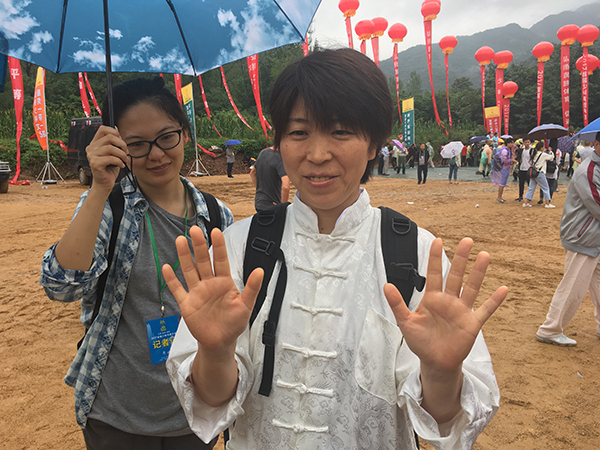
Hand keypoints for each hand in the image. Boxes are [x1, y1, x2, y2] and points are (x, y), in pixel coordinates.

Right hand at [86, 125, 128, 193]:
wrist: (105, 183)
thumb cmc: (109, 168)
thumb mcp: (114, 153)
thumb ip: (114, 143)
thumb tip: (118, 131)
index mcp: (95, 143)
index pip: (103, 129)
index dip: (114, 132)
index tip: (121, 140)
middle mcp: (91, 148)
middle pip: (109, 137)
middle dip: (122, 144)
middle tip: (126, 152)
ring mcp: (92, 155)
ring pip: (110, 148)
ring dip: (121, 154)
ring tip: (125, 159)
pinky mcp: (95, 163)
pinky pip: (110, 158)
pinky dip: (119, 161)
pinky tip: (121, 165)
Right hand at [162, 226, 263, 353]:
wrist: (221, 342)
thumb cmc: (234, 323)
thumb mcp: (246, 305)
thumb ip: (252, 288)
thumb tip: (260, 271)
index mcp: (224, 282)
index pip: (220, 260)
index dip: (218, 246)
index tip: (215, 232)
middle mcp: (209, 284)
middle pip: (202, 261)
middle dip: (198, 246)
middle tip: (194, 230)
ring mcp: (197, 292)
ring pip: (189, 270)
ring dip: (184, 256)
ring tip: (179, 240)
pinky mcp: (187, 304)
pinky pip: (178, 289)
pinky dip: (171, 280)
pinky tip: (166, 268)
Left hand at [384, 238, 506, 372]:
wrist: (435, 362)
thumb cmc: (420, 341)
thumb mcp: (405, 322)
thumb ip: (397, 303)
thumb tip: (386, 286)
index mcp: (432, 298)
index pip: (434, 274)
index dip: (435, 258)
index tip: (438, 241)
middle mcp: (448, 301)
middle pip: (456, 275)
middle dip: (461, 258)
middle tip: (467, 241)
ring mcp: (461, 311)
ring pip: (471, 287)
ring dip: (478, 273)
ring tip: (484, 256)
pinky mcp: (472, 323)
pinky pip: (485, 310)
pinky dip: (494, 301)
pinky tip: (503, 289)